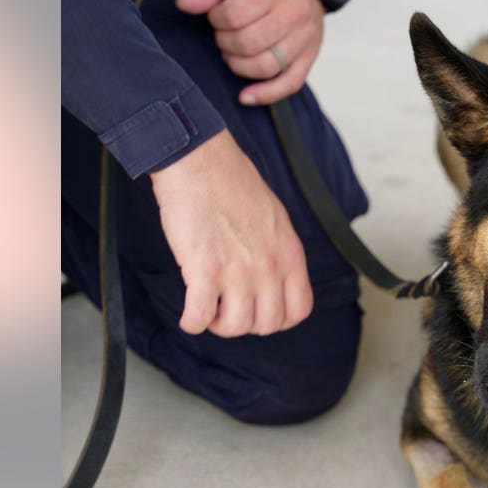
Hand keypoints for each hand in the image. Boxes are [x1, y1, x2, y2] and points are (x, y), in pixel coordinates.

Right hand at [150, 129, 312, 336]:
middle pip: (266, 324)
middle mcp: (268, 265)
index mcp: (289, 252)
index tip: (258, 311)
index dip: (278, 320)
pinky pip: (199, 317)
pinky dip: (191, 322)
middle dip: (245, 323)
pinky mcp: (204, 269)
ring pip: (234, 327)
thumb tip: (272, 279)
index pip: (299, 310)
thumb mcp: (274, 218)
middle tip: (227, 308)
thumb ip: (277, 252)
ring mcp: (237, 269)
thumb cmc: (231, 182)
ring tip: (208, 308)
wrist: (199, 160)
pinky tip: (188, 314)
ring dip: (217, 324)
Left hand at [174, 0, 323, 105]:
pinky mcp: (309, 58)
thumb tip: (185, 3)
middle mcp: (296, 12)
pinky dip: (265, 94)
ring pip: (266, 66)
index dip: (216, 19)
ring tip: (233, 53)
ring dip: (239, 65)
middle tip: (224, 34)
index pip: (234, 15)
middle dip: (226, 42)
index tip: (217, 16)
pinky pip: (289, 84)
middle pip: (248, 43)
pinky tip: (245, 96)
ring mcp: (305, 38)